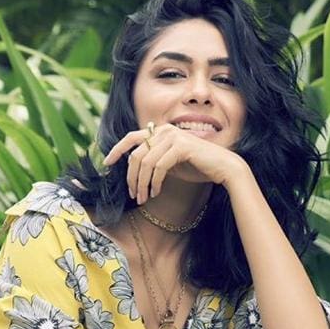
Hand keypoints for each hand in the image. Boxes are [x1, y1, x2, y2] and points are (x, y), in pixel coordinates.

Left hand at [102, 122, 244, 203]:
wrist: (222, 167)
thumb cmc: (197, 167)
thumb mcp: (170, 163)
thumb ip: (154, 161)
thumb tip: (135, 170)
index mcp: (160, 131)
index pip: (131, 137)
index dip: (116, 149)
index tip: (107, 163)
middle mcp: (164, 130)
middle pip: (136, 154)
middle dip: (131, 177)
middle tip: (133, 195)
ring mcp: (173, 136)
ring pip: (145, 162)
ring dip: (141, 184)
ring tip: (143, 198)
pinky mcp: (180, 147)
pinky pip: (159, 167)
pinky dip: (155, 182)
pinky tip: (156, 193)